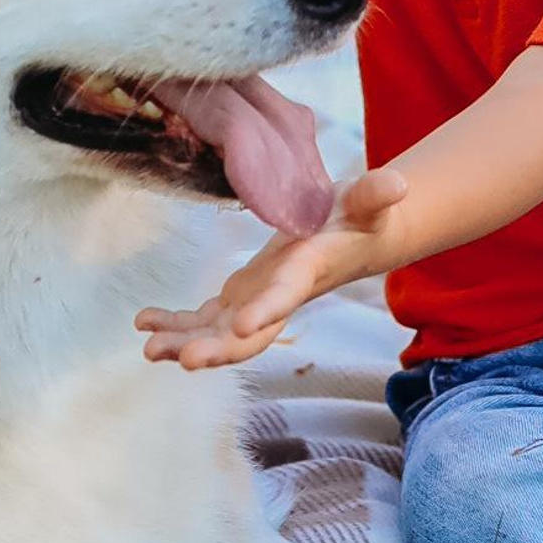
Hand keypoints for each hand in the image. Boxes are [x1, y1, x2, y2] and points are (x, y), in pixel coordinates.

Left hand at [135, 167, 406, 370]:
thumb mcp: (369, 199)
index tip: (237, 325)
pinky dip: (174, 323)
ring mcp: (255, 303)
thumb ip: (377, 193)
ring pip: (217, 334)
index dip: (264, 312)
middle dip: (215, 349)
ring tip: (149, 346)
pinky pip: (203, 320)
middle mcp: (278, 299)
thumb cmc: (360, 215)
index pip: (286, 297)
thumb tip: (398, 184)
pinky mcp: (239, 298)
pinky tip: (143, 322)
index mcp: (306, 274)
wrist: (354, 238)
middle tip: (182, 359)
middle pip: (247, 335)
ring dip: (184, 342)